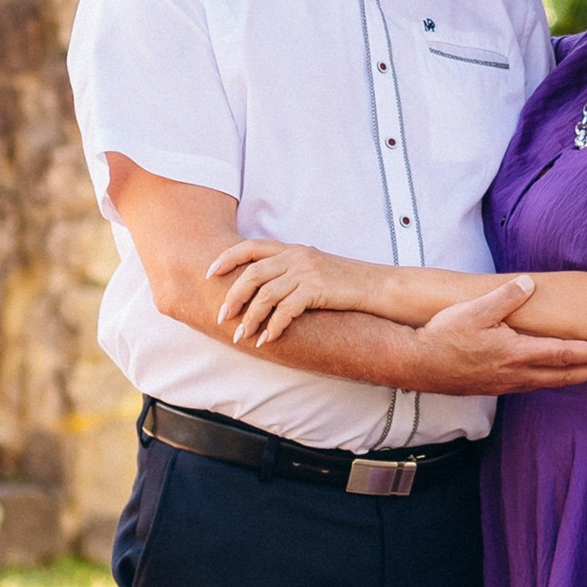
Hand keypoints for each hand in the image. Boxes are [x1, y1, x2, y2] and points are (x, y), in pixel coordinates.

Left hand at [205, 238, 381, 347]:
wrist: (376, 286)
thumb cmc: (343, 283)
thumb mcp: (312, 269)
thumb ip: (287, 273)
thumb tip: (258, 291)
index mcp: (292, 248)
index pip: (251, 246)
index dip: (227, 258)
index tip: (210, 273)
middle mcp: (296, 255)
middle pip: (252, 273)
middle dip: (233, 297)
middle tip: (223, 317)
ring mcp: (306, 271)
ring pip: (265, 294)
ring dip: (250, 318)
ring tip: (241, 337)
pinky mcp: (316, 289)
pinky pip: (286, 310)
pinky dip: (273, 326)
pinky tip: (268, 340)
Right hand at [412, 280, 586, 392]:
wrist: (416, 363)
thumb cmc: (444, 335)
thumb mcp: (476, 308)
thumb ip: (506, 296)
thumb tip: (529, 283)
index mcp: (516, 353)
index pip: (563, 354)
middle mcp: (515, 373)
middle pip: (561, 375)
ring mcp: (503, 383)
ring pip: (546, 383)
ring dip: (570, 378)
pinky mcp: (491, 387)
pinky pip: (528, 386)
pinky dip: (547, 381)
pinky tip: (546, 377)